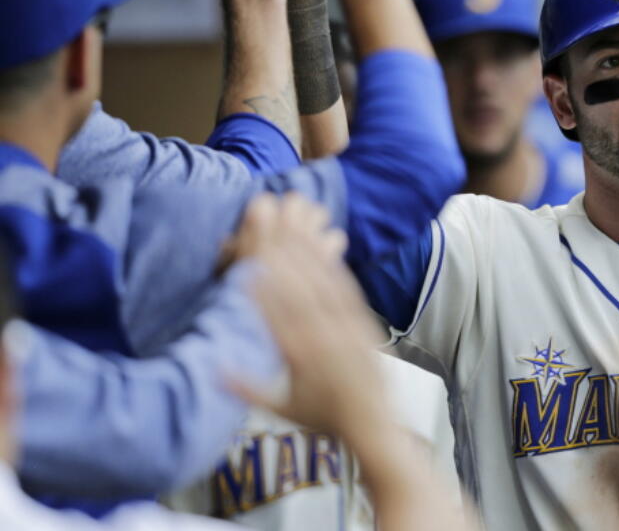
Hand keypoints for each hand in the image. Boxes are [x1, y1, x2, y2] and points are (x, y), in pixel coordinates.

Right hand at [227, 193, 386, 437]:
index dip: (261, 292)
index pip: (276, 318)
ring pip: (322, 285)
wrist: (373, 423)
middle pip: (298, 292)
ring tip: (290, 228)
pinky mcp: (364, 322)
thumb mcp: (280, 408)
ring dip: (306, 254)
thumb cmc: (323, 417)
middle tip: (269, 233)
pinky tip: (325, 246)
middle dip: (282, 258)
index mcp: (301, 358)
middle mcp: (325, 338)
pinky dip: (333, 267)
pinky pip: (346, 290)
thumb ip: (246, 387)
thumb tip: (212, 367)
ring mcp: (347, 327)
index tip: (246, 268)